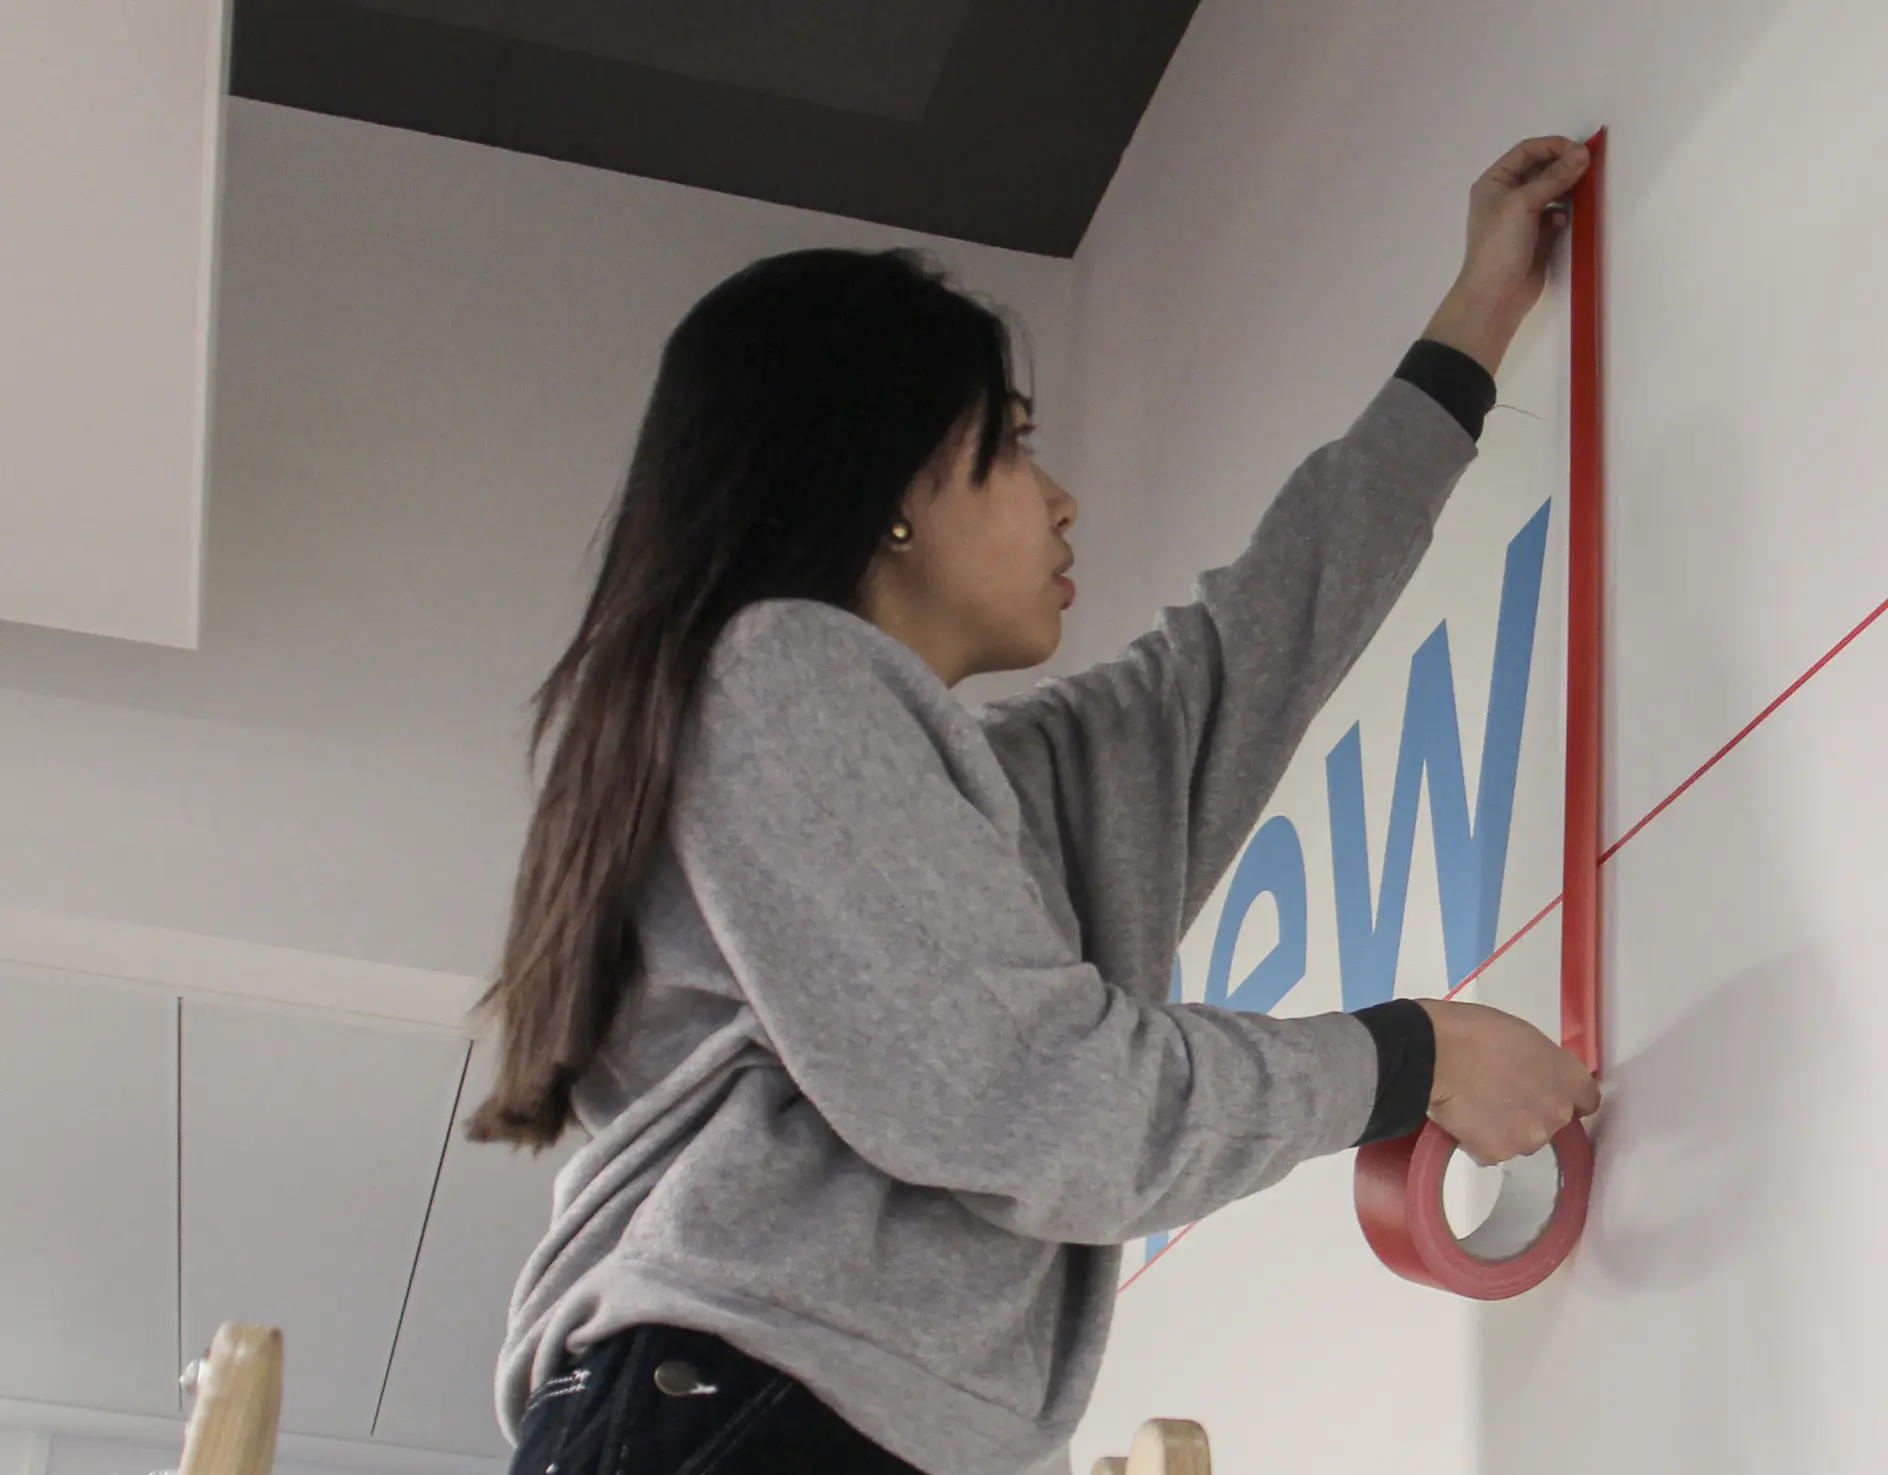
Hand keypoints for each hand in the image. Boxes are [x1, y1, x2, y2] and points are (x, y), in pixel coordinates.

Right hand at [1417, 998, 1599, 1164]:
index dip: (1562, 1094)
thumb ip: (1543, 1064)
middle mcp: (1558, 1114)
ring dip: (1508, 1128)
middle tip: (1501, 1092)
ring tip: (1478, 1105)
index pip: (1586, 1100)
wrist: (1432, 1053)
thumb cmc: (1475, 1031)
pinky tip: (1465, 1118)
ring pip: (1523, 1138)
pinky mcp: (1497, 1154)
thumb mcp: (1524, 1036)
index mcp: (1569, 1079)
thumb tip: (1536, 1077)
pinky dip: (1481, 1139)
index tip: (1543, 1089)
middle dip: (1532, 1111)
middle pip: (1553, 1121)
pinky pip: (1493, 1150)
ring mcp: (1529, 1138)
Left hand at [1423, 136, 1591, 375]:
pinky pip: (1555, 215)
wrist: (1495, 296)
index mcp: (1494, 182)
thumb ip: (1553, 177)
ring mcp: (1521, 218)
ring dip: (1567, 187)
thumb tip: (1582, 154)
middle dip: (1563, 165)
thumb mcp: (1523, 204)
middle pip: (1540, 169)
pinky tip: (1564, 221)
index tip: (1579, 150)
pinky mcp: (1536, 237)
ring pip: (1551, 191)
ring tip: (1583, 188)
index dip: (1552, 146)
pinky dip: (1563, 213)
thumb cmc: (1500, 245)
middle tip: (1588, 167)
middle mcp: (1506, 196)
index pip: (1526, 151)